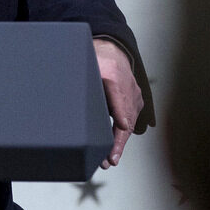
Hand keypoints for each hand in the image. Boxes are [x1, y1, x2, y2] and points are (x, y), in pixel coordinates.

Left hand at [94, 38, 142, 168]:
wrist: (112, 50)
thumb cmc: (97, 60)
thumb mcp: (87, 69)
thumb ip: (84, 85)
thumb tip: (73, 102)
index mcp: (113, 77)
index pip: (118, 97)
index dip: (121, 113)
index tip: (122, 126)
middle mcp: (128, 89)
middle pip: (126, 118)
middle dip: (118, 141)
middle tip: (111, 159)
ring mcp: (134, 96)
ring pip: (129, 123)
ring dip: (120, 142)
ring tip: (110, 159)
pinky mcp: (135, 101)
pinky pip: (130, 120)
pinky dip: (123, 135)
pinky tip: (115, 149)